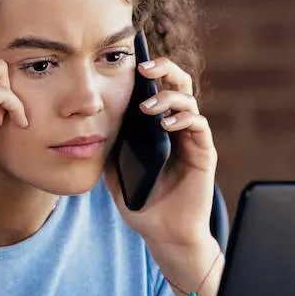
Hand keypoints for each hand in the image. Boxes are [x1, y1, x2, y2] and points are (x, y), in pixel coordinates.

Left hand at [104, 55, 217, 250]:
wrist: (164, 233)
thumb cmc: (142, 203)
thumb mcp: (115, 171)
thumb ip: (109, 146)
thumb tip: (90, 125)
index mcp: (157, 126)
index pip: (156, 88)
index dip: (147, 72)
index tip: (129, 62)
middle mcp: (177, 126)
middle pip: (177, 83)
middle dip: (163, 69)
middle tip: (144, 68)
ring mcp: (192, 138)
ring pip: (188, 99)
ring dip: (168, 97)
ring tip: (149, 108)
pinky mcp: (204, 152)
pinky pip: (199, 125)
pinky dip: (184, 119)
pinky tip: (168, 125)